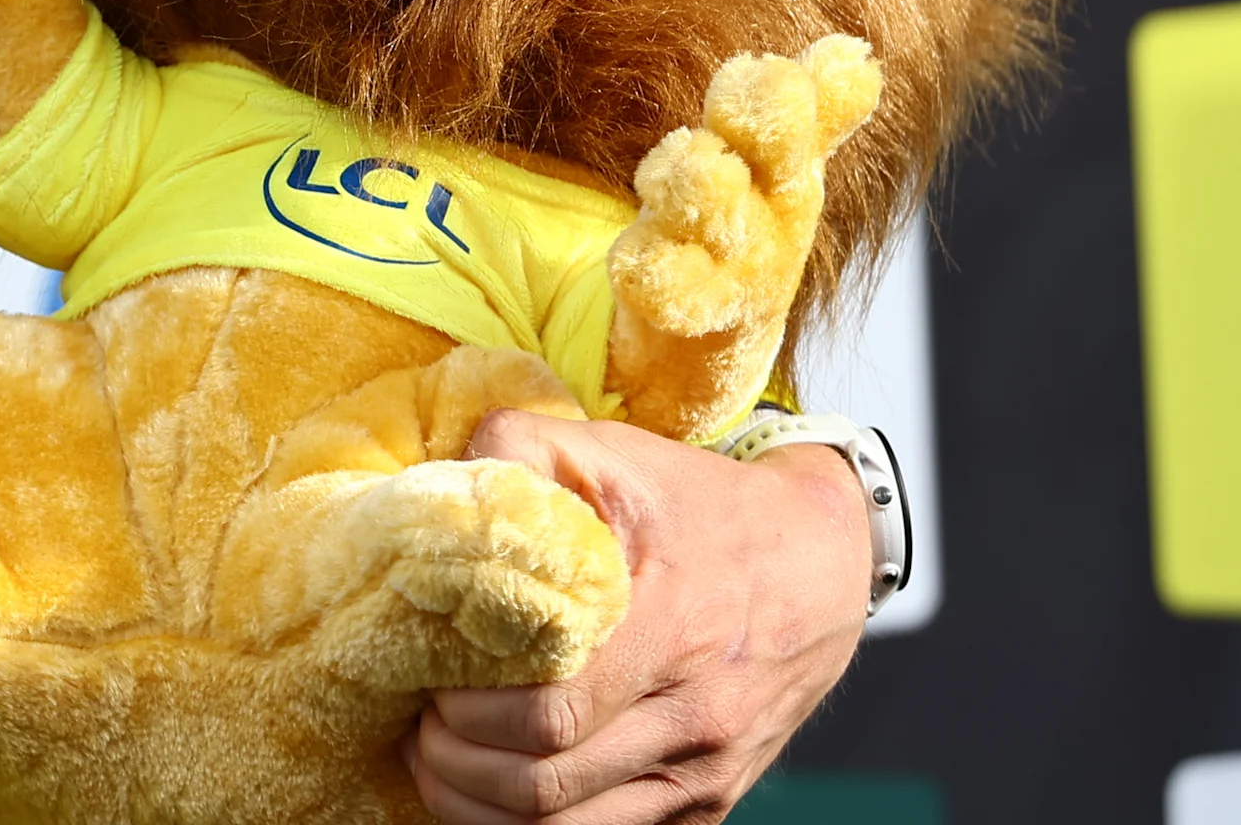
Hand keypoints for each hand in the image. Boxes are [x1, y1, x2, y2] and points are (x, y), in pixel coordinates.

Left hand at [406, 413, 870, 823]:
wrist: (822, 561)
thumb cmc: (704, 506)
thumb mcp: (616, 454)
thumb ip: (519, 451)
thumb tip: (433, 488)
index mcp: (671, 630)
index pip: (548, 715)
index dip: (464, 712)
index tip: (424, 678)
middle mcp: (696, 718)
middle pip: (544, 786)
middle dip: (456, 764)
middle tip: (418, 722)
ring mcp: (705, 774)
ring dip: (481, 809)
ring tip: (439, 759)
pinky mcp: (707, 805)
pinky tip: (492, 788)